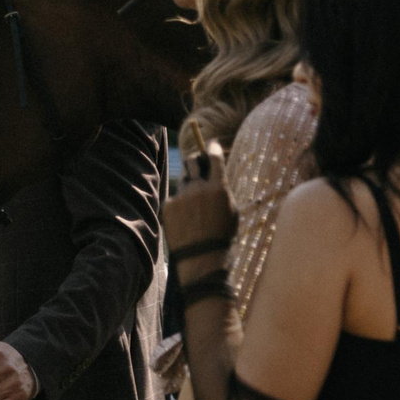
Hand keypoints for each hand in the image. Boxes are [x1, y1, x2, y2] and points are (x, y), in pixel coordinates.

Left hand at [165, 142, 236, 261]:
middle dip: (194, 159)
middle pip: (191, 161)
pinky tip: (186, 219)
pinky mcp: (169, 205)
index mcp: (219, 187)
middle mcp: (199, 188)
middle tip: (196, 162)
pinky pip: (175, 198)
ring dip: (189, 186)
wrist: (201, 255)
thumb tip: (216, 178)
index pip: (214, 158)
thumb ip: (222, 191)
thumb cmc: (222, 234)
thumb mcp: (231, 210)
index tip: (211, 144)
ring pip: (184, 181)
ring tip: (195, 206)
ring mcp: (182, 196)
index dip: (212, 148)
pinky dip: (180, 204)